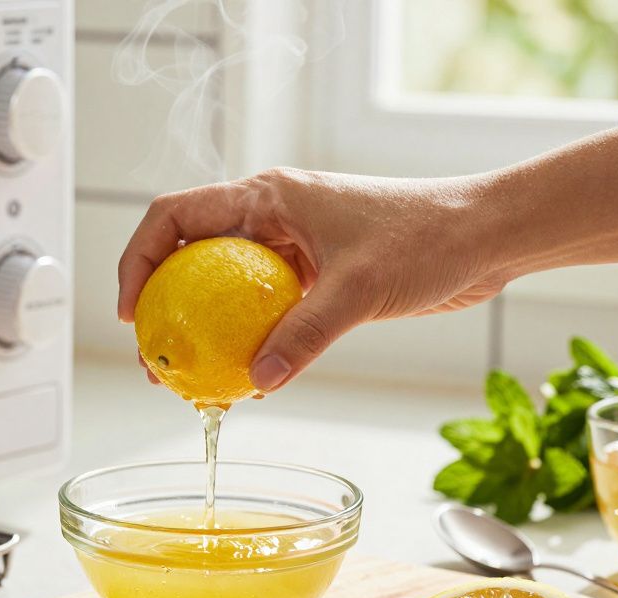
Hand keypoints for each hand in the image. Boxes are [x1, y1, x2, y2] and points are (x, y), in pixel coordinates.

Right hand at [117, 167, 504, 391]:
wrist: (483, 235)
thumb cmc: (427, 237)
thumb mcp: (358, 289)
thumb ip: (305, 335)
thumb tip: (258, 380)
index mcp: (268, 196)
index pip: (174, 215)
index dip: (139, 259)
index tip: (134, 313)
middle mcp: (271, 216)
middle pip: (188, 253)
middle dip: (161, 304)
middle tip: (155, 359)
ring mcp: (291, 246)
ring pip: (222, 284)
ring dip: (200, 326)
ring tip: (190, 377)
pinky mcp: (314, 275)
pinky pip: (259, 306)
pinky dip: (242, 338)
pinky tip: (242, 375)